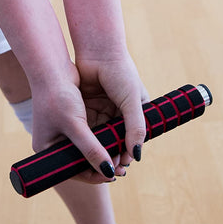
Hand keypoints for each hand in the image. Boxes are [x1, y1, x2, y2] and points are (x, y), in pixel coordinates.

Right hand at [29, 54, 148, 184]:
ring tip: (124, 156)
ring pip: (88, 149)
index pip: (72, 171)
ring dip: (105, 151)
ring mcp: (63, 132)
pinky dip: (103, 138)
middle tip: (123, 168)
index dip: (94, 175)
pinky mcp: (72, 121)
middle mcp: (54, 143)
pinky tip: (117, 140)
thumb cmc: (57, 96)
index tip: (114, 174)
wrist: (52, 67)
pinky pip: (90, 136)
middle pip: (81, 162)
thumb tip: (109, 171)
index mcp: (46, 149)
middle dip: (101, 164)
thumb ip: (92, 148)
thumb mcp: (76, 124)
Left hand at [75, 54, 148, 177]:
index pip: (134, 139)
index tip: (122, 167)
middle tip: (108, 172)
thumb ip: (135, 128)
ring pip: (101, 138)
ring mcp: (103, 111)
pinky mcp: (88, 108)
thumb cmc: (121, 73)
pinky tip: (84, 152)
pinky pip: (88, 129)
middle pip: (116, 141)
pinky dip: (87, 140)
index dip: (128, 154)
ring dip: (99, 150)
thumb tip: (137, 155)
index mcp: (136, 111)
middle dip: (112, 156)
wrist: (98, 51)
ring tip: (96, 165)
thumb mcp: (131, 102)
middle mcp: (120, 114)